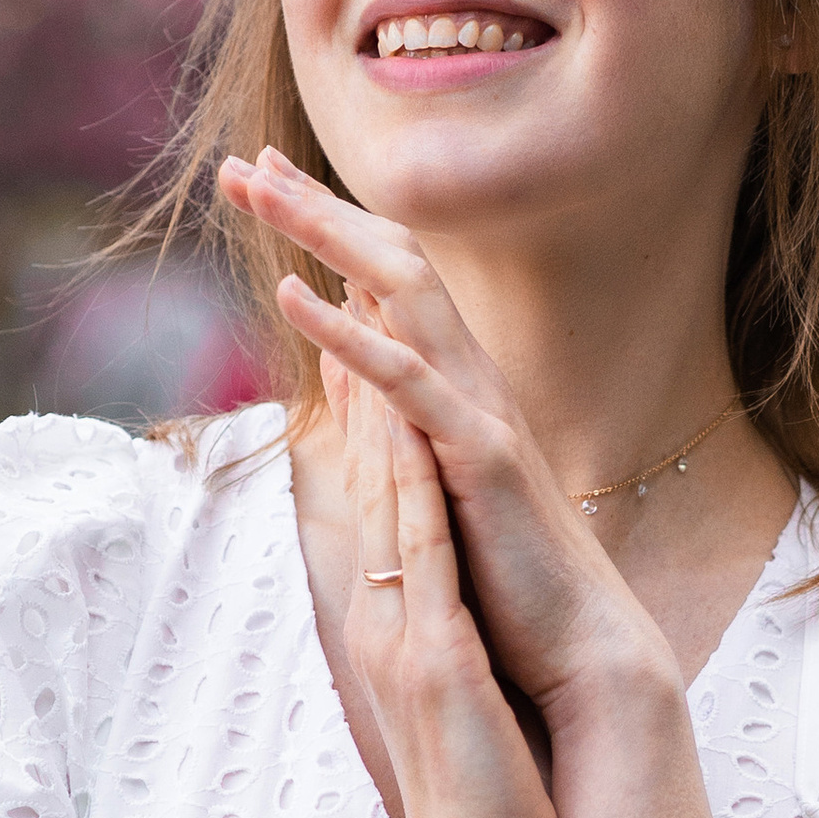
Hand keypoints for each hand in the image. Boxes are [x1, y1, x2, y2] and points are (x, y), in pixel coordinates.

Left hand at [221, 149, 673, 722]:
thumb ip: (392, 422)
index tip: (265, 180)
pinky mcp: (480, 455)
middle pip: (390, 262)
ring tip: (255, 191)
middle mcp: (470, 380)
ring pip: (401, 292)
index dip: (326, 227)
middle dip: (314, 208)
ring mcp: (478, 410)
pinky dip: (348, 331)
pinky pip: (408, 378)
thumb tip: (349, 371)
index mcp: (455, 388)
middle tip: (241, 163)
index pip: (385, 282)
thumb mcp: (432, 490)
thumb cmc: (509, 588)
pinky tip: (293, 293)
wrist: (577, 654)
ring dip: (324, 234)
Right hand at [323, 352, 560, 817]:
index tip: (356, 342)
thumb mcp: (440, 694)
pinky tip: (412, 437)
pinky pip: (422, 560)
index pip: (375, 504)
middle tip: (338, 299)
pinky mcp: (435, 658)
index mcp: (388, 621)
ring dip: (374, 419)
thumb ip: (424, 639)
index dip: (365, 420)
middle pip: (367, 486)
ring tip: (363, 333)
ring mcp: (403, 635)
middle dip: (356, 392)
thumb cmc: (469, 794)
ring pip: (386, 507)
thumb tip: (424, 598)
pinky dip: (414, 493)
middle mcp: (383, 617)